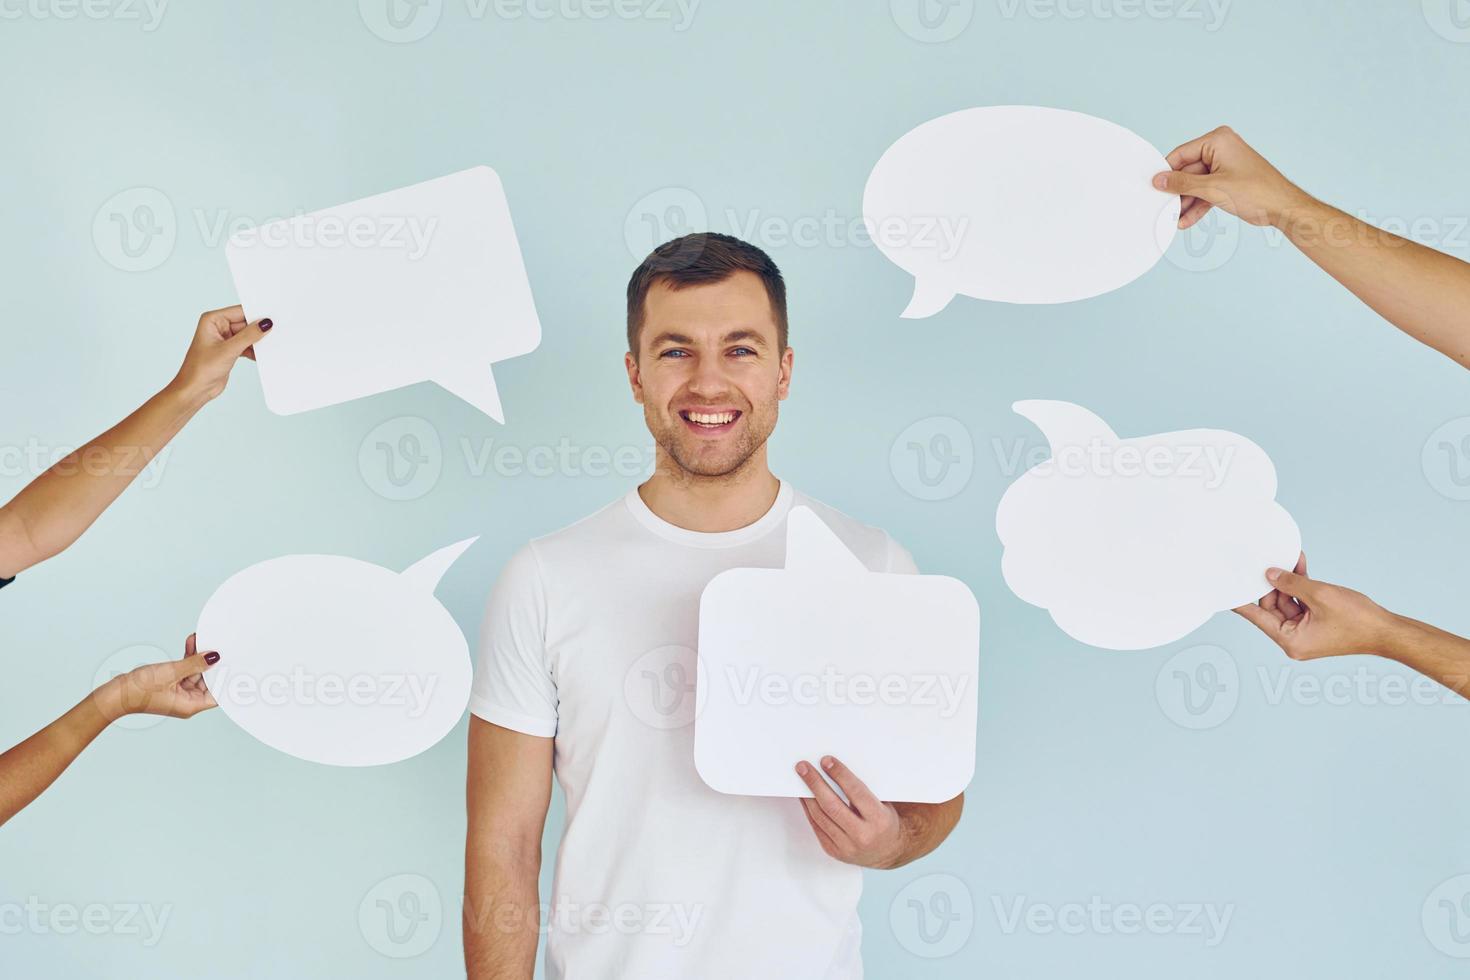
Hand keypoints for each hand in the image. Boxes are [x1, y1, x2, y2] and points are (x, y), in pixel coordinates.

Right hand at [95, 634, 220, 720]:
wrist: (113, 694)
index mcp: (191, 705)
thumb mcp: (172, 672)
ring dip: (197, 657)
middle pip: (207, 681)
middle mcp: (187, 701)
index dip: (227, 679)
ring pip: (195, 672)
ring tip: (201, 639)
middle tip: (217, 644)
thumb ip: (195, 664)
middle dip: (211, 662)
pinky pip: (183, 670)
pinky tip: (191, 643)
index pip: (218, 693)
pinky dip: (187, 658)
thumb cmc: (139, 690)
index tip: (234, 663)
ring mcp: (177, 693)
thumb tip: (214, 657)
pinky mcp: (169, 684)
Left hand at [170, 305, 272, 403]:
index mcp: (212, 320)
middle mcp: (218, 327)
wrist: (195, 390)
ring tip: (267, 346)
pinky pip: (246, 345)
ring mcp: (224, 339)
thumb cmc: (201, 369)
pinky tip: (260, 355)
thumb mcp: (228, 350)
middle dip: (258, 330)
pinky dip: (254, 350)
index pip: (240, 311)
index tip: (272, 318)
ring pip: (247, 335)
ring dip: (257, 341)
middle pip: (245, 323)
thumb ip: (248, 336)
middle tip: (274, 334)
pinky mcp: (230, 350)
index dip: (256, 314)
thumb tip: (265, 324)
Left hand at [794, 756, 904, 868]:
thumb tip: (834, 769)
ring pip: (820, 817)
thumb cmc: (884, 822)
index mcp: (879, 820)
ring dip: (807, 795)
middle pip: (832, 805)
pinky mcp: (834, 851)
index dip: (839, 774)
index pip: (856, 792)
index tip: (826, 761)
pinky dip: (809, 809)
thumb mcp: (882, 803)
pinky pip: (816, 827)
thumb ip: (861, 790)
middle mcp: (863, 835)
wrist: (887, 851)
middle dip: (815, 783)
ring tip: (801, 778)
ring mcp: (846, 846)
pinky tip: (805, 797)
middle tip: (803, 767)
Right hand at [1152, 126, 1307, 230]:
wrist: (1283, 208)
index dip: (1167, 173)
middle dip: (1178, 193)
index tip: (1154, 188)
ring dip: (1187, 202)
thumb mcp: (1212, 188)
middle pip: (1187, 171)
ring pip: (1196, 183)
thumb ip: (1182, 184)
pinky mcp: (1228, 180)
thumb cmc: (1257, 192)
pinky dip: (1198, 204)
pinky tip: (1187, 220)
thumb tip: (1159, 181)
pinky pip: (1206, 191)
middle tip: (1164, 208)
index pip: (1181, 154)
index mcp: (1218, 140)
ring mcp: (1224, 164)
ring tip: (1176, 219)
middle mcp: (1221, 148)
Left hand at [1233, 553, 1395, 660]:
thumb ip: (1291, 583)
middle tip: (1268, 561)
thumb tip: (1270, 574)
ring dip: (1288, 581)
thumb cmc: (1357, 620)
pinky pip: (1301, 602)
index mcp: (1289, 640)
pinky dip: (1301, 586)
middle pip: (1271, 607)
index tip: (1224, 587)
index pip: (1256, 616)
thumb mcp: (1320, 595)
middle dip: (1272, 583)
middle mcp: (1293, 639)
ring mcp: (1305, 632)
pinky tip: (1298, 565)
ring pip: (1287, 601)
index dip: (1240, 600)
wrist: (1388, 632)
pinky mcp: (1316, 623)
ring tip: (1288, 558)